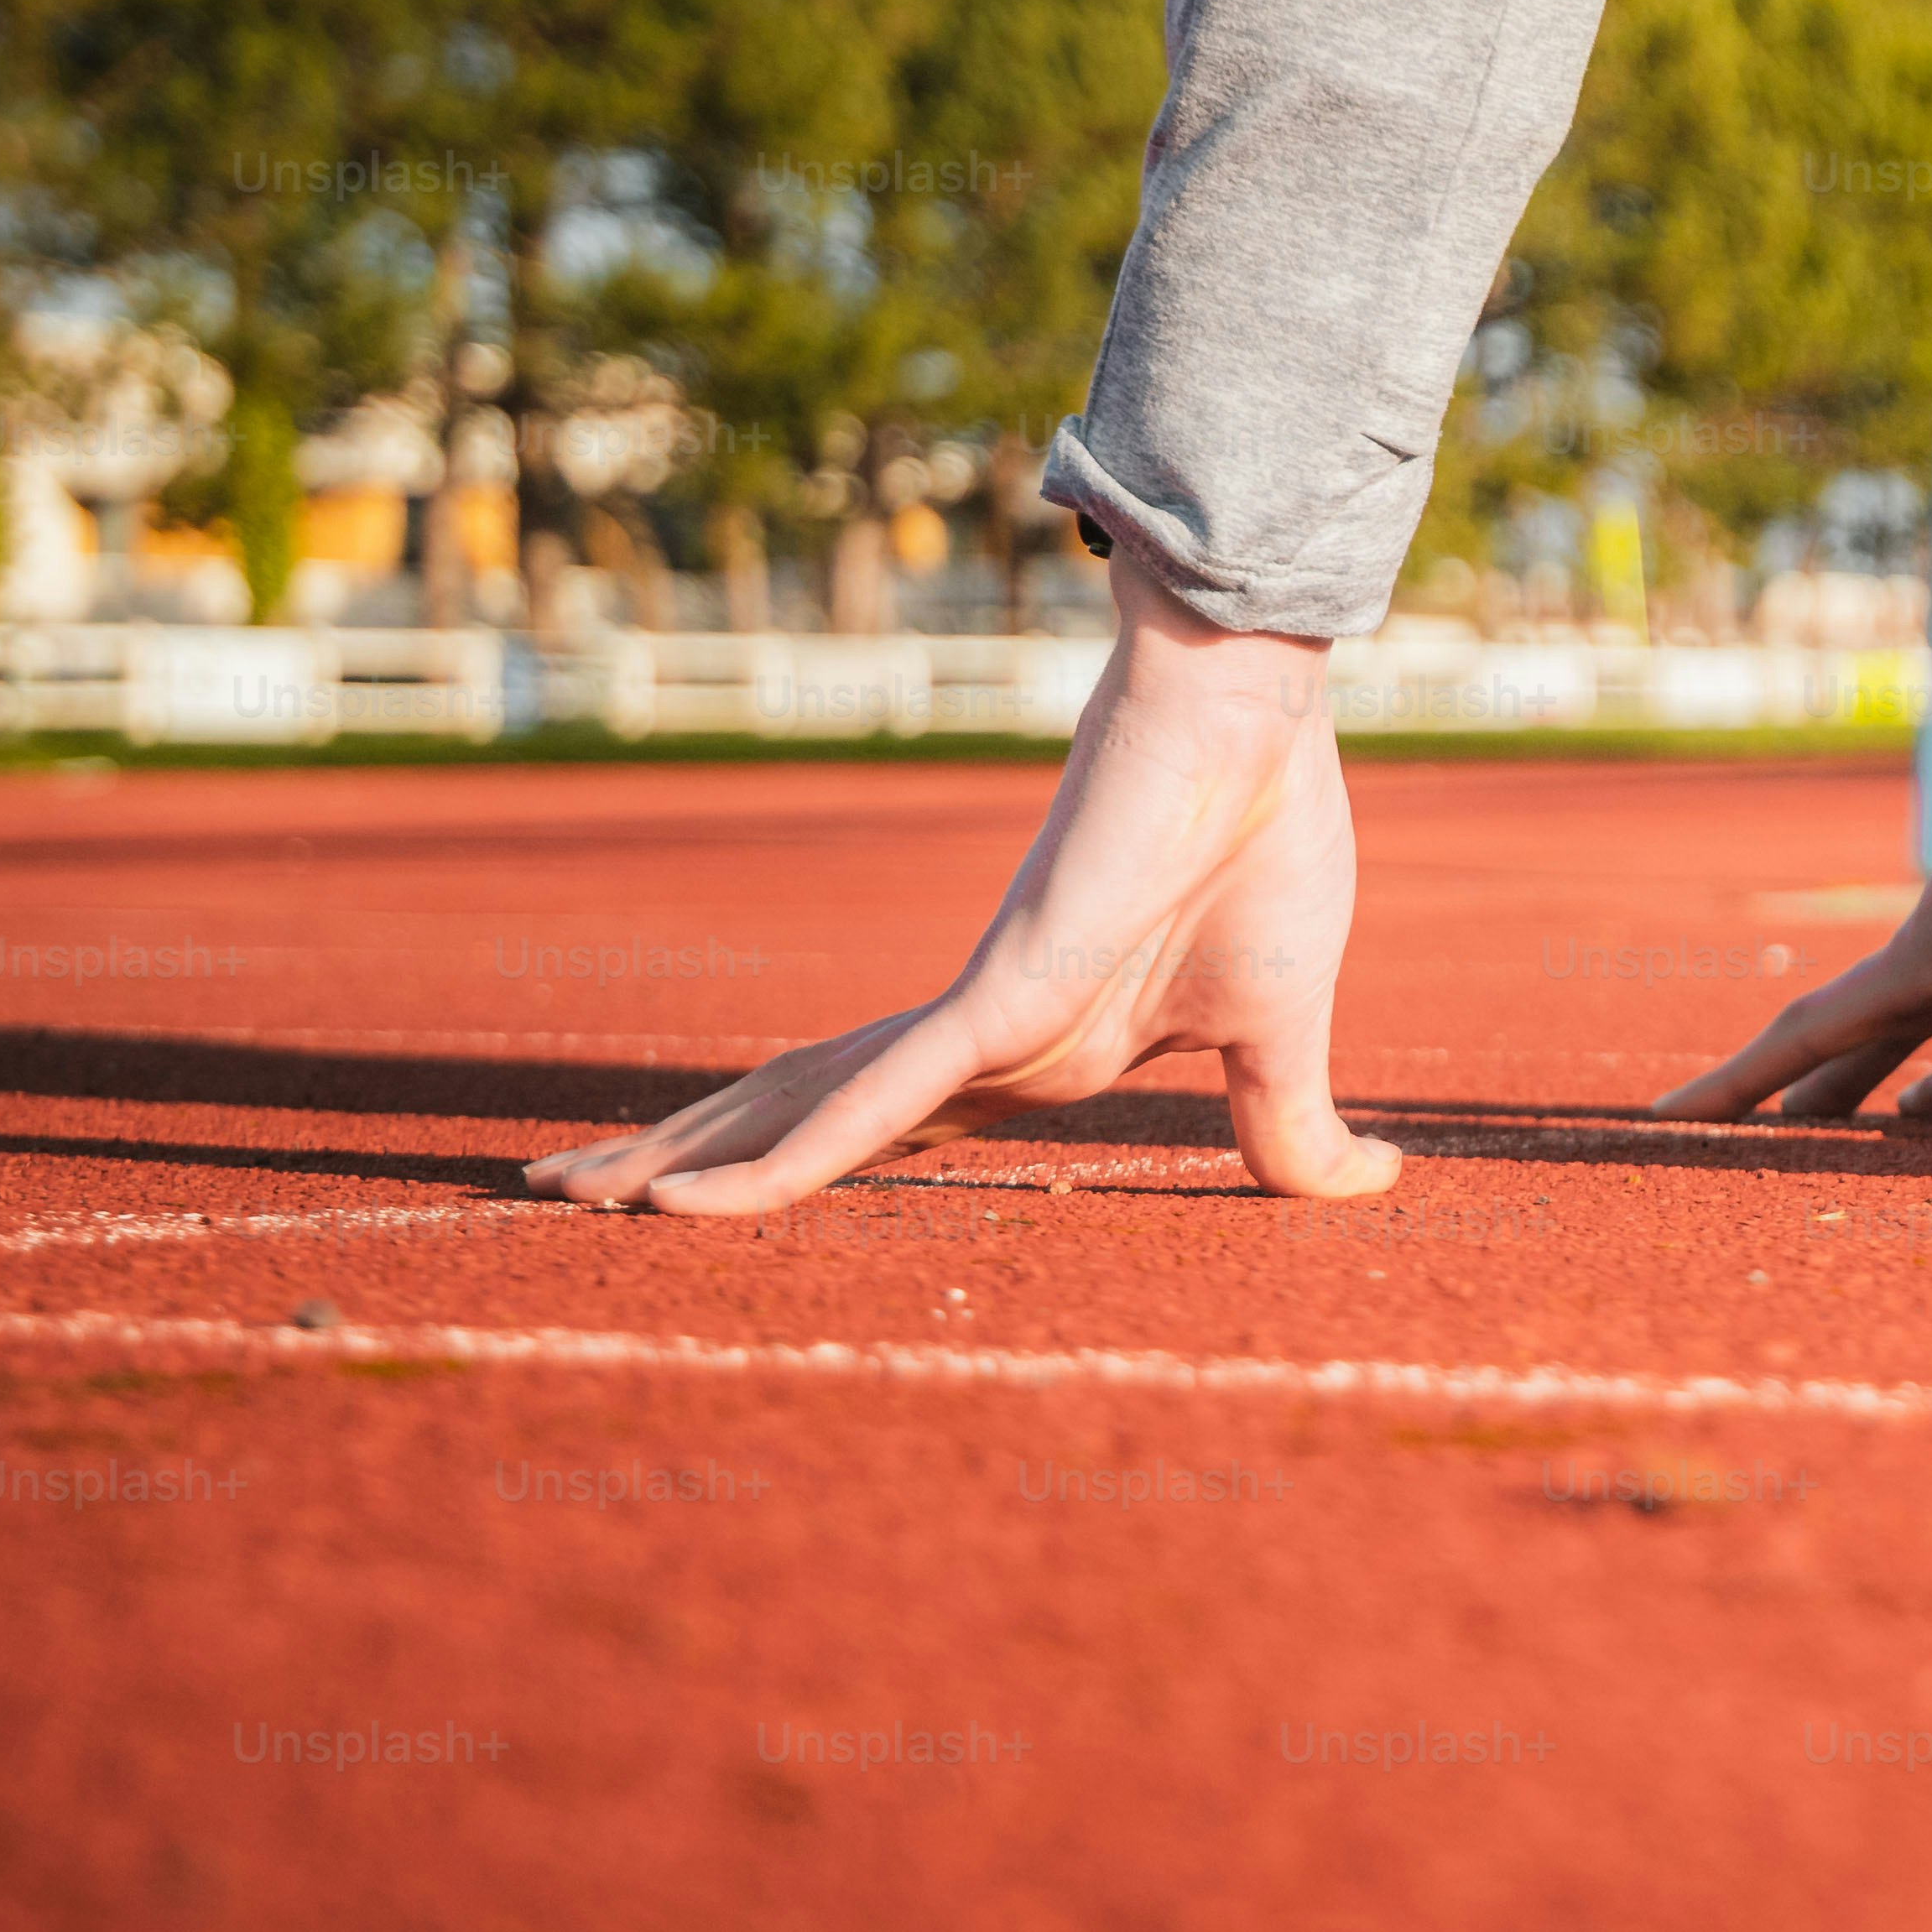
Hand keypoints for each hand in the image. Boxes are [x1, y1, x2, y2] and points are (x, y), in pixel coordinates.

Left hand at [521, 553, 1395, 1217]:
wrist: (1254, 717)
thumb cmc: (1266, 842)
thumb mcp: (1281, 1029)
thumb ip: (1290, 1124)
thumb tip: (1375, 1185)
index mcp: (1034, 1048)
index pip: (884, 1123)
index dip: (794, 1161)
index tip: (713, 1197)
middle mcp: (978, 1038)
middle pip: (797, 1114)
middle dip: (677, 1158)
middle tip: (559, 1193)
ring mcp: (977, 1019)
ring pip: (796, 1114)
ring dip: (676, 1164)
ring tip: (556, 1197)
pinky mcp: (998, 998)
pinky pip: (870, 1107)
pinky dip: (782, 1166)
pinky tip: (686, 1214)